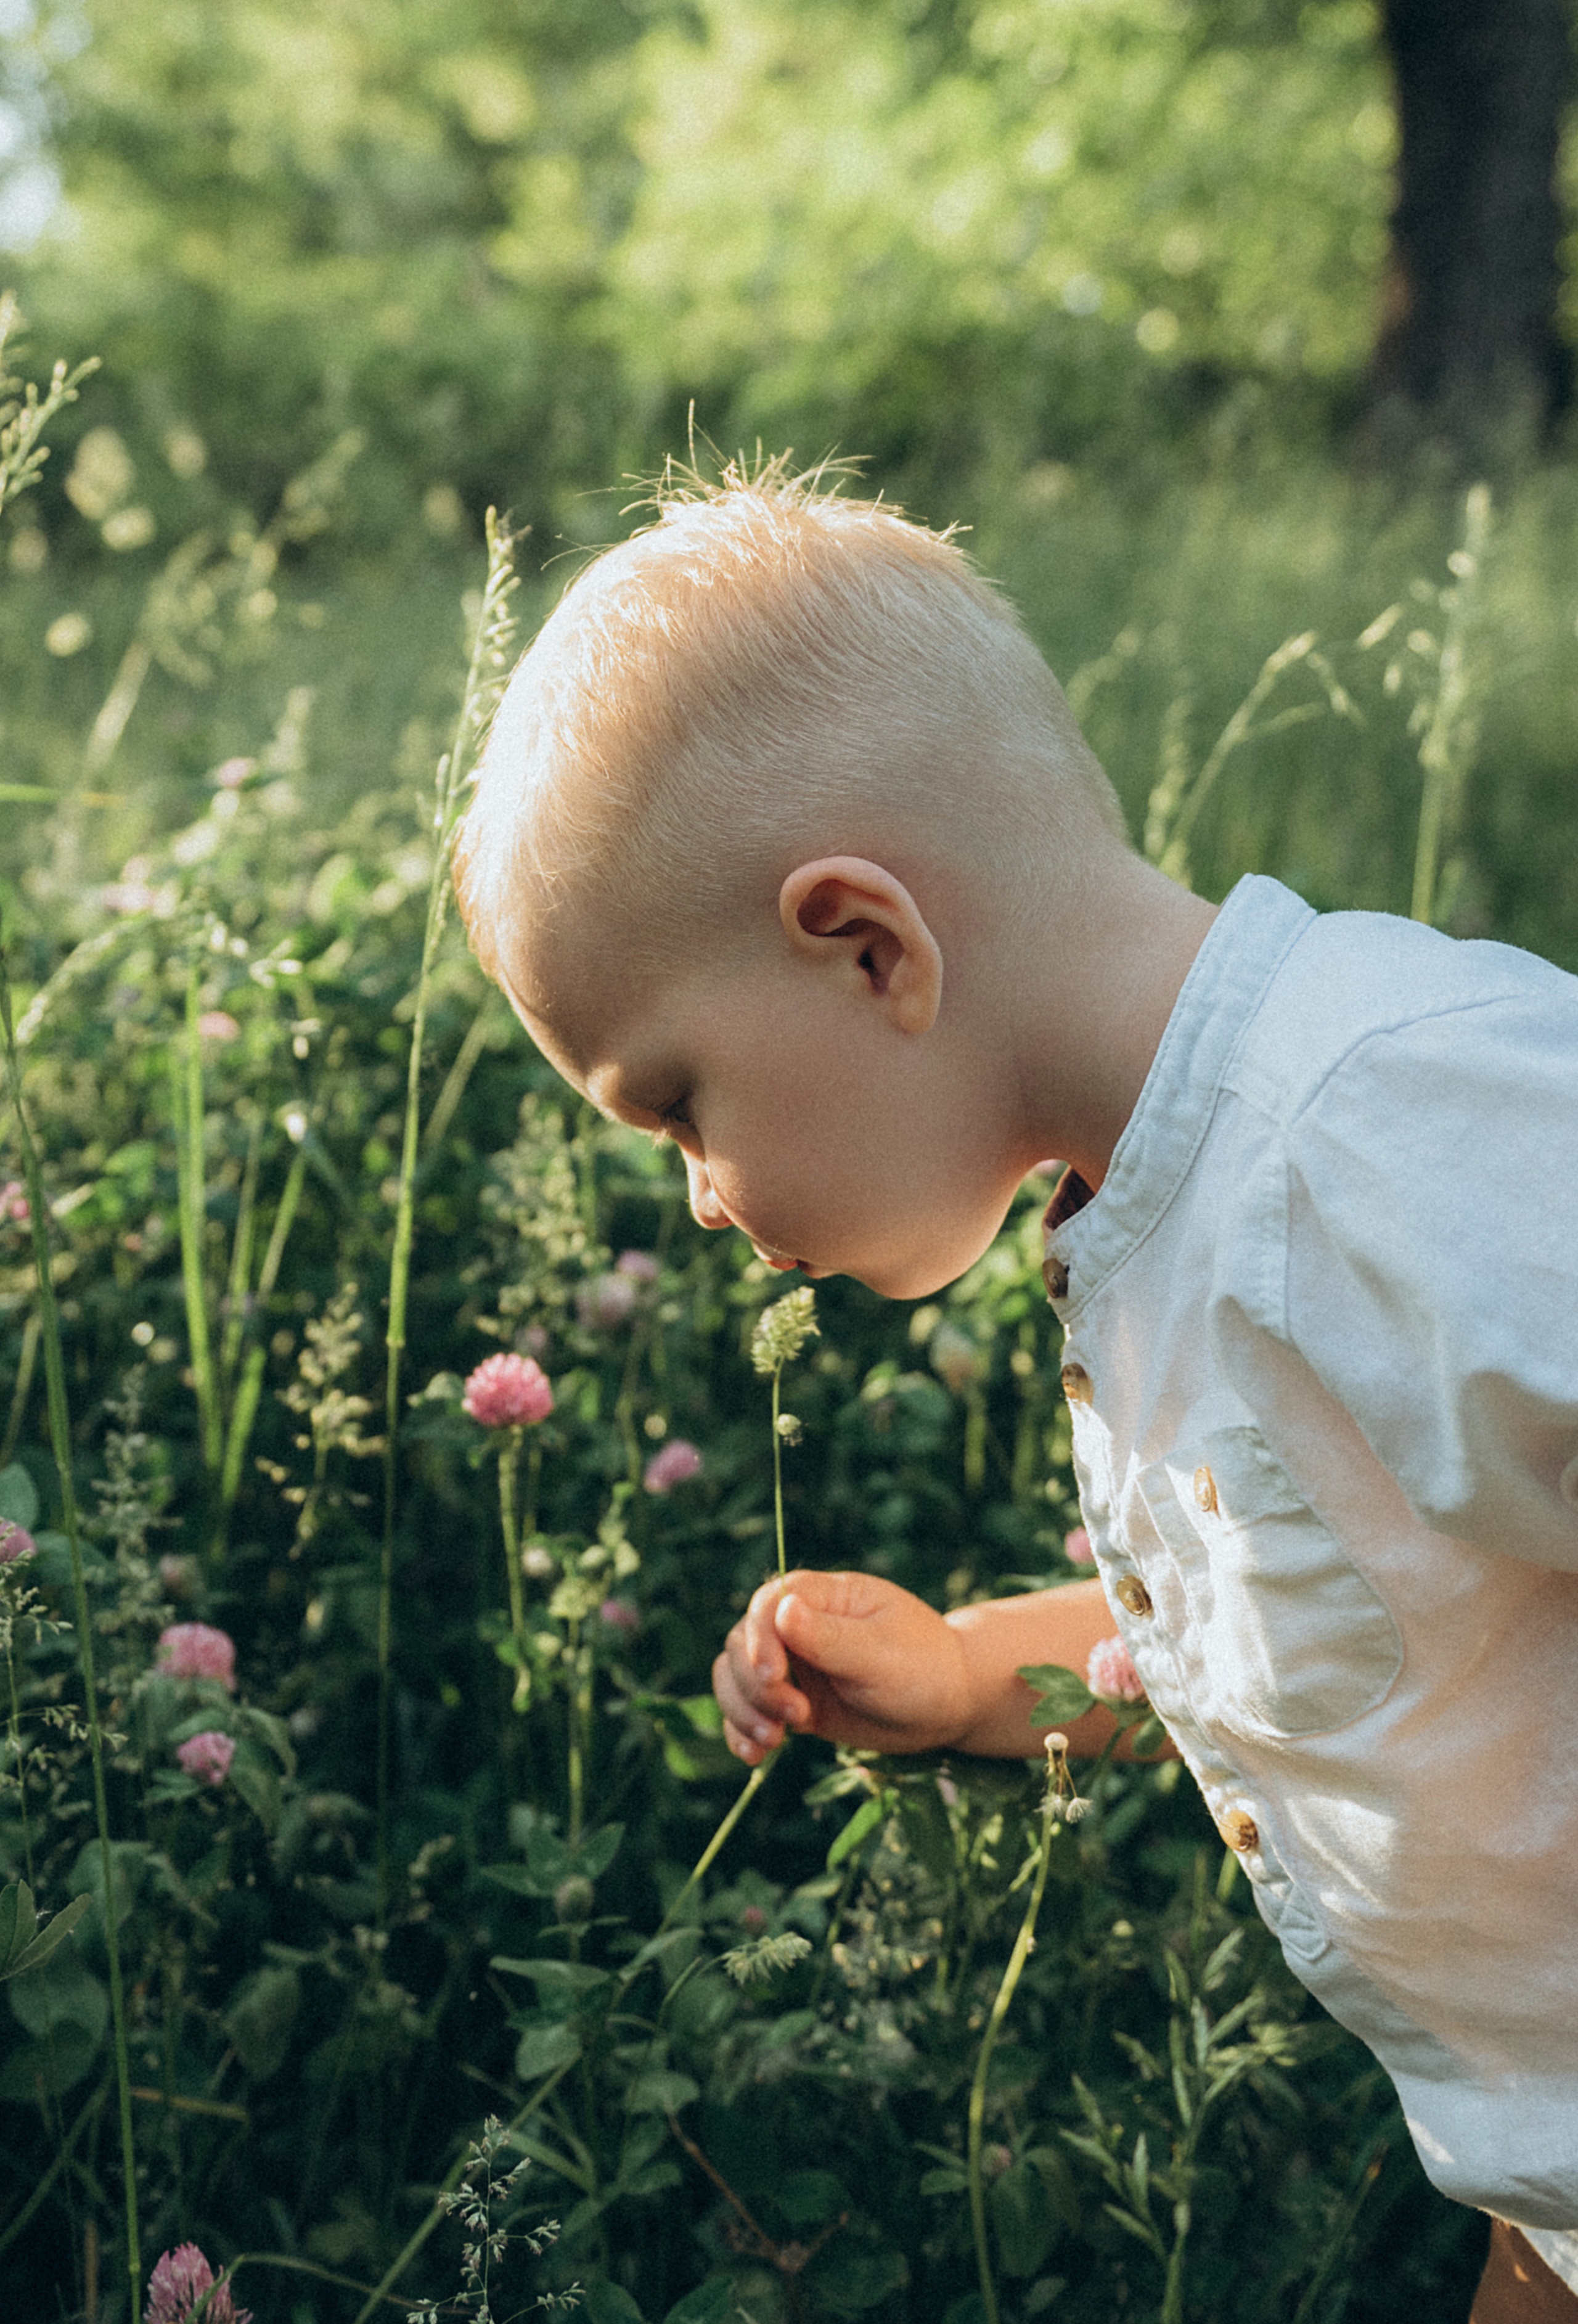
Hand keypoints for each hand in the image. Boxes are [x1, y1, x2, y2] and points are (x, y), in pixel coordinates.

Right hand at [712, 1569, 974, 1763]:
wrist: (949, 1706)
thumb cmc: (926, 1668)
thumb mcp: (881, 1654)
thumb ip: (830, 1637)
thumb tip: (782, 1609)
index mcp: (824, 1597)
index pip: (767, 1603)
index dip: (759, 1639)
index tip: (777, 1677)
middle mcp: (800, 1626)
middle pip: (741, 1643)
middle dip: (755, 1684)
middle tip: (794, 1718)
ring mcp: (794, 1665)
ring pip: (736, 1677)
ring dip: (742, 1710)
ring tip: (773, 1741)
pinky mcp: (793, 1702)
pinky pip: (749, 1711)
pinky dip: (742, 1732)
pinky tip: (754, 1755)